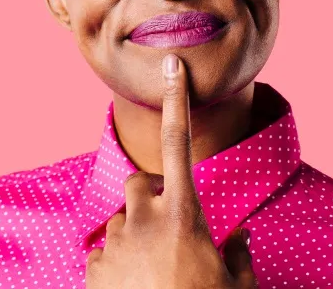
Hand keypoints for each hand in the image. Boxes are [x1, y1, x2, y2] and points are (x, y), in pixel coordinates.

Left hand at [85, 53, 257, 288]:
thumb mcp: (239, 285)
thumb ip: (238, 253)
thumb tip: (236, 240)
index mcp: (185, 212)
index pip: (180, 142)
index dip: (177, 100)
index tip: (171, 65)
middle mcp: (145, 218)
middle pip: (139, 182)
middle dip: (152, 197)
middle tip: (171, 230)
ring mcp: (115, 243)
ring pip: (122, 219)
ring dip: (136, 234)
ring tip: (156, 272)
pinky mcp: (92, 269)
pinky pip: (104, 252)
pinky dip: (117, 264)